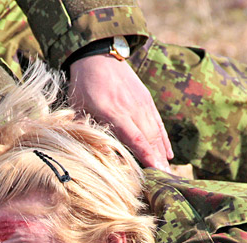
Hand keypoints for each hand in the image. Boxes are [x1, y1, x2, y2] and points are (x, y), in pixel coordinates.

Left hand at [68, 55, 172, 170]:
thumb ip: (85, 130)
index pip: (135, 138)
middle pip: (149, 139)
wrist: (98, 56)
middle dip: (158, 161)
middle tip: (165, 182)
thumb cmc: (83, 85)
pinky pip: (158, 124)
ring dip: (162, 154)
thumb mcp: (78, 108)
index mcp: (114, 112)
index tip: (156, 171)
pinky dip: (164, 140)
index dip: (147, 156)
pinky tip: (168, 155)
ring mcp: (142, 104)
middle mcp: (132, 109)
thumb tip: (93, 153)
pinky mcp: (147, 101)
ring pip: (156, 133)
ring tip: (168, 173)